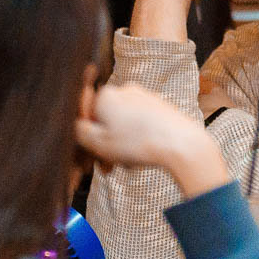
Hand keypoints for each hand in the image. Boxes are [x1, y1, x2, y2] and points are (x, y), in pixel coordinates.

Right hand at [75, 84, 229, 198]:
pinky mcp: (161, 107)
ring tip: (128, 164)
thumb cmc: (138, 144)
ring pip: (123, 125)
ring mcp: (145, 97)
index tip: (90, 158)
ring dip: (121, 146)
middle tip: (107, 167)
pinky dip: (138, 139)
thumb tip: (76, 125)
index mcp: (107, 95)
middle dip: (105, 146)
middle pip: (106, 121)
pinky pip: (141, 124)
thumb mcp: (98, 143)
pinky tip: (143, 155)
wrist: (182, 144)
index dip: (86, 140)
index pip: (85, 116)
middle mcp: (125, 90)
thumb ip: (79, 132)